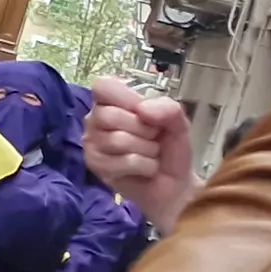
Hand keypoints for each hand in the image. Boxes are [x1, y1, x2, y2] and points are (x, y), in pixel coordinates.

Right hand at [84, 76, 196, 225]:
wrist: (176, 185)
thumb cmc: (171, 150)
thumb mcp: (178, 123)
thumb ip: (168, 109)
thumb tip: (143, 110)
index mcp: (112, 103)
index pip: (103, 86)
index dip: (126, 98)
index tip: (143, 112)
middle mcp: (96, 120)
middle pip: (110, 116)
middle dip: (143, 130)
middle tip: (153, 138)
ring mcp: (92, 144)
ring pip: (118, 140)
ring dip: (146, 150)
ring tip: (151, 155)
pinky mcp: (95, 166)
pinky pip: (124, 161)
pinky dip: (144, 166)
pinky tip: (146, 169)